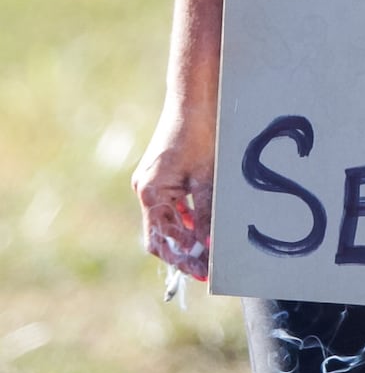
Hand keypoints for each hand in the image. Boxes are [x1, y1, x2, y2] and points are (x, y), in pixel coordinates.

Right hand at [131, 108, 215, 280]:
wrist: (195, 100)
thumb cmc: (201, 135)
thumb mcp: (207, 180)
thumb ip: (205, 216)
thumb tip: (208, 247)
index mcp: (151, 193)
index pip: (161, 241)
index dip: (181, 259)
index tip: (203, 272)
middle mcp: (146, 190)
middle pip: (161, 235)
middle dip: (182, 253)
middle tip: (207, 269)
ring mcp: (153, 182)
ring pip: (168, 221)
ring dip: (186, 237)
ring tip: (209, 254)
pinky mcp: (164, 175)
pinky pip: (172, 206)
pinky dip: (187, 220)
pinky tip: (205, 228)